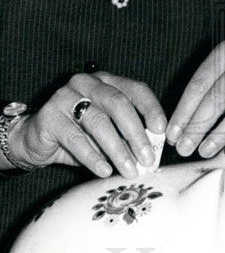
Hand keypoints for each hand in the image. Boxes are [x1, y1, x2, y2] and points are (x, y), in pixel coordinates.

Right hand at [7, 72, 165, 177]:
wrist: (36, 140)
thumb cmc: (79, 134)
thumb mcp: (108, 132)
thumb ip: (127, 135)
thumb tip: (152, 154)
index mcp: (107, 82)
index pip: (136, 90)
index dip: (151, 109)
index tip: (161, 131)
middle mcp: (87, 83)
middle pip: (118, 104)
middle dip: (136, 133)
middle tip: (148, 158)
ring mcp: (65, 96)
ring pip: (98, 122)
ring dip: (117, 149)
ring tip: (130, 169)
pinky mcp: (49, 116)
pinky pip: (75, 138)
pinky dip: (92, 156)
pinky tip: (104, 170)